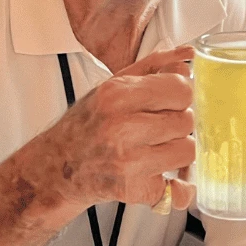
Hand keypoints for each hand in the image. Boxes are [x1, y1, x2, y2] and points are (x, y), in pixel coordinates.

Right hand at [35, 46, 197, 211]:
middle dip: (179, 122)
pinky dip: (176, 185)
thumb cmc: (88, 123)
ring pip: (188, 151)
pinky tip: (160, 173)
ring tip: (158, 147)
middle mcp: (121, 128)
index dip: (181, 95)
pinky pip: (180, 189)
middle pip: (187, 120)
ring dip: (178, 150)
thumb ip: (155, 65)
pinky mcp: (133, 190)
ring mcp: (128, 162)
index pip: (181, 89)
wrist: (56, 167)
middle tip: (160, 126)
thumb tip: (189, 55)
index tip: (171, 101)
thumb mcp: (114, 85)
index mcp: (117, 96)